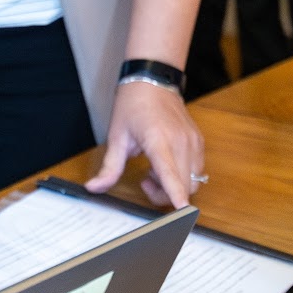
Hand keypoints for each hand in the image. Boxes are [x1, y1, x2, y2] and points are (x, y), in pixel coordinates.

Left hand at [85, 80, 204, 208]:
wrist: (153, 81)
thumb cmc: (133, 105)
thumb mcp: (117, 136)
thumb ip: (109, 167)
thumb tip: (94, 187)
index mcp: (158, 140)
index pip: (170, 173)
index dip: (176, 194)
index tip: (183, 211)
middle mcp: (181, 142)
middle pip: (184, 186)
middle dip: (165, 196)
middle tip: (145, 181)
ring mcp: (193, 142)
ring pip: (193, 182)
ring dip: (174, 186)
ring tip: (154, 170)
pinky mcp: (199, 142)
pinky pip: (196, 171)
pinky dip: (181, 176)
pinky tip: (165, 163)